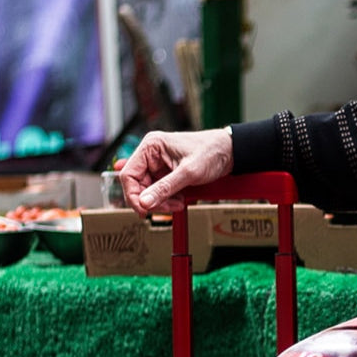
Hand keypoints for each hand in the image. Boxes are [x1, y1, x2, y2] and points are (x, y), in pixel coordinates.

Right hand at [118, 129, 233, 214]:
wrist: (228, 153)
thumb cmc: (210, 153)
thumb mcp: (188, 173)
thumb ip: (165, 188)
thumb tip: (144, 202)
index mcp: (151, 146)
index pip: (128, 174)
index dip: (132, 195)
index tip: (144, 210)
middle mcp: (151, 154)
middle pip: (137, 185)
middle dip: (151, 200)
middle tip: (168, 208)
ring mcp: (158, 164)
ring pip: (148, 190)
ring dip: (161, 202)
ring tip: (178, 204)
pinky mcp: (167, 173)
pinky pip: (159, 191)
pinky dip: (167, 200)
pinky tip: (178, 201)